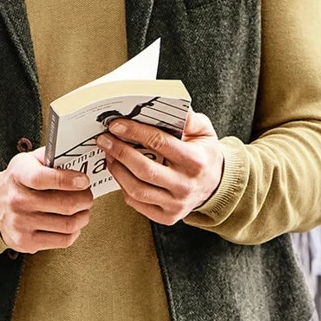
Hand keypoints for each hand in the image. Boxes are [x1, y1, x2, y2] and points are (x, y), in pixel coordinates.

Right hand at [0, 151, 91, 251]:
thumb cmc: (16, 183)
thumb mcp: (26, 162)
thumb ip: (50, 158)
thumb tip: (76, 160)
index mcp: (18, 175)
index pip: (43, 179)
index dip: (69, 180)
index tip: (84, 181)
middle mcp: (17, 200)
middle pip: (63, 204)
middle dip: (84, 199)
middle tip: (87, 196)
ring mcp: (21, 224)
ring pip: (68, 224)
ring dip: (83, 216)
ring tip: (83, 210)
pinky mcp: (26, 242)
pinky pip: (63, 240)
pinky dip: (74, 232)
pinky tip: (73, 224)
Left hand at [97, 111, 223, 225]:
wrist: (215, 186)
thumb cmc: (204, 155)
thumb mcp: (205, 132)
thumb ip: (189, 118)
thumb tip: (170, 103)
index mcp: (196, 161)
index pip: (160, 143)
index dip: (135, 132)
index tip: (116, 125)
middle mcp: (186, 185)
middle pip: (144, 169)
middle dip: (119, 152)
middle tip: (104, 139)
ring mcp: (176, 204)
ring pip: (137, 189)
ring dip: (117, 170)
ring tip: (109, 155)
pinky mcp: (167, 216)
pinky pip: (137, 203)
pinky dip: (123, 187)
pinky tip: (120, 172)